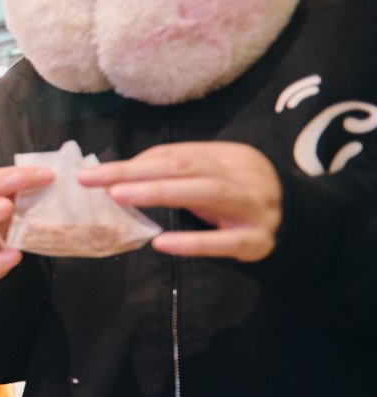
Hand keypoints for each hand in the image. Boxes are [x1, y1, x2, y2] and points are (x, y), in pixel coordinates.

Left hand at [79, 142, 281, 260]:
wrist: (302, 226)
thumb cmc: (241, 200)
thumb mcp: (214, 179)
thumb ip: (179, 173)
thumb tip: (124, 173)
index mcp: (230, 156)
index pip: (177, 154)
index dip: (135, 162)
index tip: (97, 172)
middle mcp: (244, 176)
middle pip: (184, 167)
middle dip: (135, 172)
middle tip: (94, 180)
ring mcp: (255, 208)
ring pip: (206, 193)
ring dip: (159, 192)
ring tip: (118, 196)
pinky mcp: (258, 241)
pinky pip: (223, 242)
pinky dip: (191, 242)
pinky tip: (161, 243)